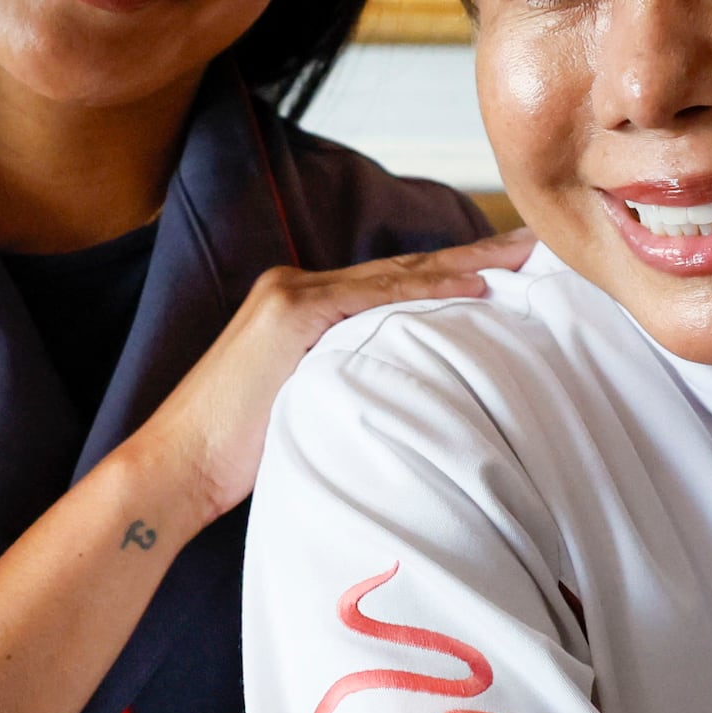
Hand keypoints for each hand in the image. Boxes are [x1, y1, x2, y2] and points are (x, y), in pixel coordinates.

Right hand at [114, 229, 530, 525]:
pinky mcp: (289, 316)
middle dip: (475, 256)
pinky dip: (428, 293)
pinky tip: (476, 293)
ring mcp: (292, 296)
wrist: (174, 468)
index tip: (510, 268)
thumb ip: (348, 379)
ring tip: (524, 257)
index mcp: (301, 303)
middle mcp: (297, 286)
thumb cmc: (235, 455)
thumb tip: (411, 395)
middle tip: (536, 244)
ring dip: (468, 267)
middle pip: (406, 268)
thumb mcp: (305, 404)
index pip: (395, 281)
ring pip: (399, 275)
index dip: (455, 272)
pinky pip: (374, 299)